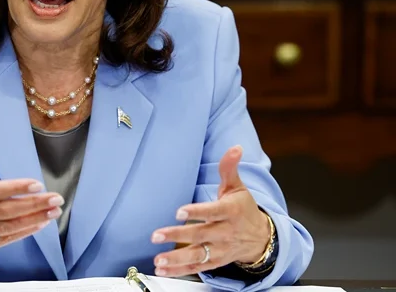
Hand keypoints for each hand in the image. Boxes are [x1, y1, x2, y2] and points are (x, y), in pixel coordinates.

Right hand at [0, 144, 62, 254]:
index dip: (17, 188)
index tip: (36, 185)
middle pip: (6, 209)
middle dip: (34, 203)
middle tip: (55, 198)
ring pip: (7, 226)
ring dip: (34, 218)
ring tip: (52, 211)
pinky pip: (2, 240)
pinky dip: (21, 233)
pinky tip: (37, 224)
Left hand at [150, 145, 270, 276]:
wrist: (262, 238)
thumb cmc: (244, 210)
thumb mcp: (238, 187)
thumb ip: (229, 168)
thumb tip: (235, 148)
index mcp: (230, 212)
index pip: (213, 212)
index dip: (197, 212)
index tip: (179, 212)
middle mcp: (225, 232)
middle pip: (200, 235)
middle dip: (177, 236)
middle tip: (156, 235)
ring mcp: (220, 249)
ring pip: (198, 256)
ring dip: (176, 259)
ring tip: (158, 260)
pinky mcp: (216, 261)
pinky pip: (197, 267)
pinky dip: (180, 270)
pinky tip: (163, 269)